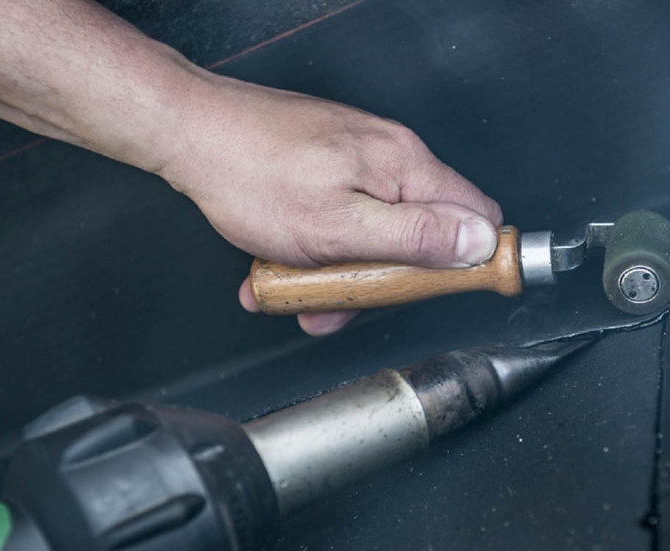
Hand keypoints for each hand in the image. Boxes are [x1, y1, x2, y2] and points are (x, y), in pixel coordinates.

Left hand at [161, 76, 502, 334]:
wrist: (189, 133)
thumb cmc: (253, 176)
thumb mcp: (341, 227)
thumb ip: (416, 238)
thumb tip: (480, 244)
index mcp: (405, 167)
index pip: (477, 218)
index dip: (465, 263)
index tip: (428, 290)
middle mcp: (390, 155)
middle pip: (423, 234)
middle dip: (383, 279)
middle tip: (341, 299)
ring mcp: (358, 159)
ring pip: (376, 233)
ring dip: (341, 271)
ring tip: (296, 285)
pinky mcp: (331, 165)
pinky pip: (343, 219)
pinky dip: (318, 250)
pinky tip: (284, 262)